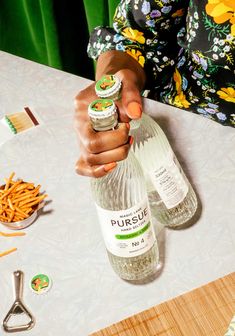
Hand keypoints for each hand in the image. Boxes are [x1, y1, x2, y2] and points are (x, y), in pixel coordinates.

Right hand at [74, 52, 144, 177]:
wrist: (113, 88)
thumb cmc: (118, 84)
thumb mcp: (126, 80)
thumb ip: (130, 94)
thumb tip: (135, 114)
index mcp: (82, 104)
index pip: (94, 126)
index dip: (115, 132)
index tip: (127, 123)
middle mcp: (77, 122)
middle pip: (91, 146)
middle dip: (117, 145)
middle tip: (128, 133)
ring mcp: (80, 137)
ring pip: (90, 159)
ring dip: (114, 157)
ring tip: (127, 143)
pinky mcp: (85, 148)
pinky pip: (84, 167)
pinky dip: (98, 171)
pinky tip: (113, 165)